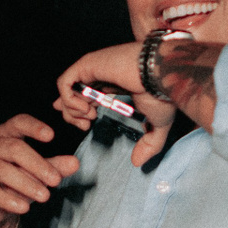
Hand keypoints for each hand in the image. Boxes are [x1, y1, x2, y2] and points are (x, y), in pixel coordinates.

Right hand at [0, 114, 81, 227]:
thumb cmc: (13, 182)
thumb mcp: (35, 173)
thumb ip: (53, 166)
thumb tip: (75, 163)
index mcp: (5, 135)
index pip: (18, 123)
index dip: (33, 127)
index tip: (51, 136)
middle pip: (14, 148)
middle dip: (37, 164)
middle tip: (56, 180)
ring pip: (3, 170)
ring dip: (27, 183)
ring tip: (45, 196)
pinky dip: (9, 200)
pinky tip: (24, 207)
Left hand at [54, 42, 177, 164]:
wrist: (164, 76)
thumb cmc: (163, 93)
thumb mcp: (158, 124)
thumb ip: (149, 143)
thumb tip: (137, 162)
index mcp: (114, 84)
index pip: (87, 94)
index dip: (78, 109)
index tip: (83, 125)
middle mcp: (101, 75)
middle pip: (72, 94)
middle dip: (71, 114)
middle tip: (84, 127)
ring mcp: (93, 68)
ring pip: (65, 89)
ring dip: (71, 109)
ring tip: (89, 117)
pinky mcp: (87, 64)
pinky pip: (64, 83)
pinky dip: (69, 99)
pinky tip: (86, 109)